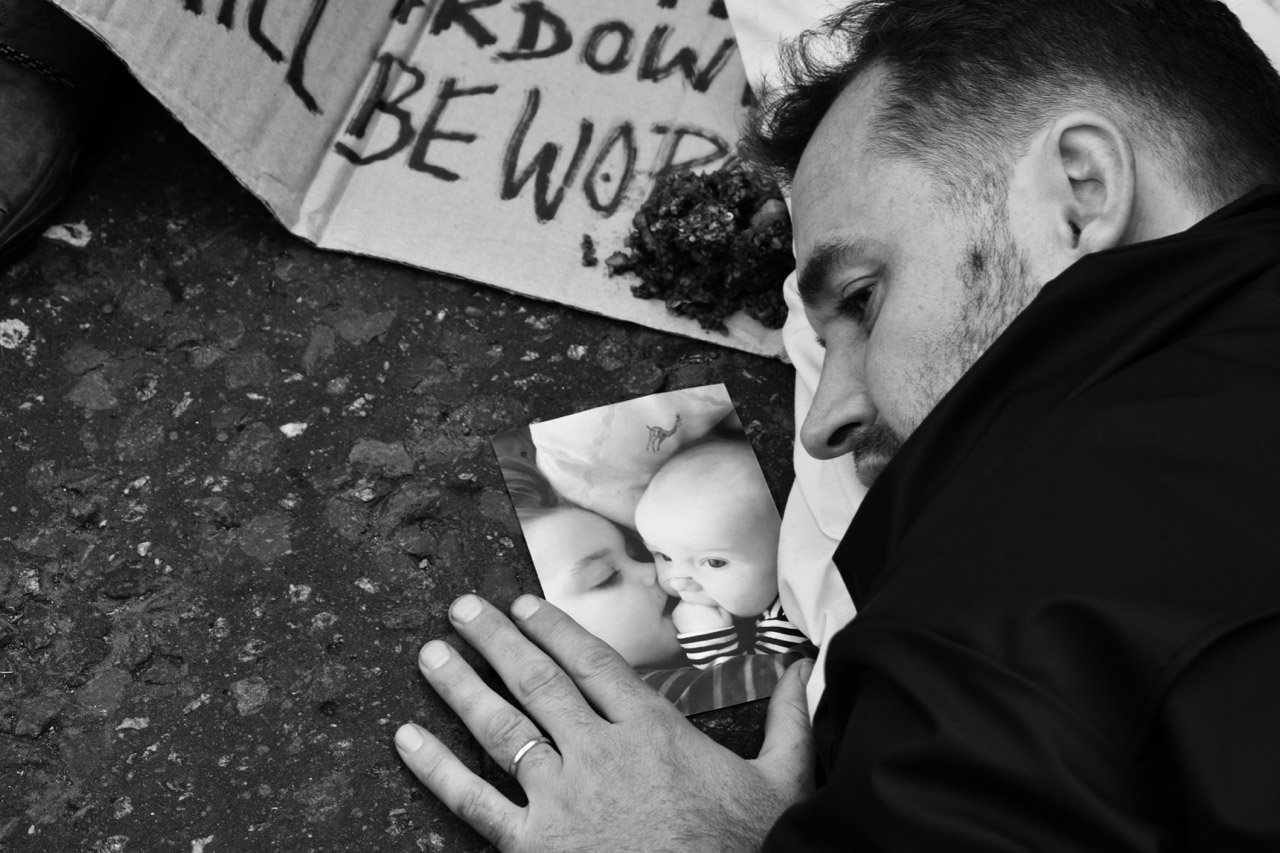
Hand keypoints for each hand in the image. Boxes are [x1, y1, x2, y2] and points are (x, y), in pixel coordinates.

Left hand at [395, 594, 814, 851]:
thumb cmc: (746, 850)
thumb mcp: (782, 782)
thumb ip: (789, 719)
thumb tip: (807, 666)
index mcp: (653, 731)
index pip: (593, 663)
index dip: (553, 628)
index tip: (522, 604)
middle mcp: (600, 752)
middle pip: (537, 681)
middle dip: (494, 640)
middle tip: (460, 608)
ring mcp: (563, 798)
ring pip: (500, 728)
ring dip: (460, 686)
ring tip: (429, 656)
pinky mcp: (535, 846)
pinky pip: (474, 802)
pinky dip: (436, 769)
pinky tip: (405, 740)